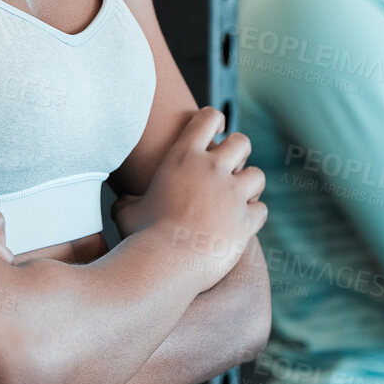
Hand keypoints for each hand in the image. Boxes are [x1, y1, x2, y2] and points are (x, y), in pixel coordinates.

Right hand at [125, 107, 267, 289]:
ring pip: (257, 175)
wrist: (165, 265)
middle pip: (241, 141)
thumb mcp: (126, 212)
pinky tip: (241, 225)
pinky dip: (253, 217)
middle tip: (232, 166)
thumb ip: (128, 200)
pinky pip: (260, 210)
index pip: (207, 118)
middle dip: (239, 152)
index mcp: (183, 158)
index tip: (217, 127)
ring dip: (250, 185)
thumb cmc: (142, 238)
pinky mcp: (246, 220)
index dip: (214, 119)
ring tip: (239, 198)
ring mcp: (232, 194)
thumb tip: (123, 202)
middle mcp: (212, 169)